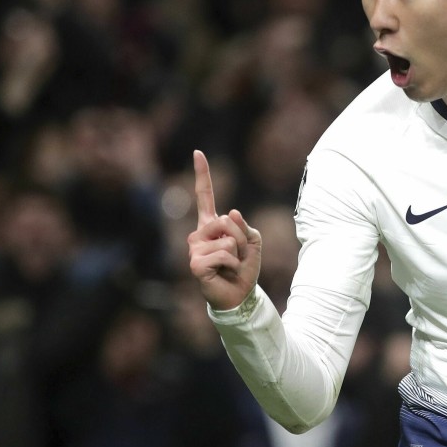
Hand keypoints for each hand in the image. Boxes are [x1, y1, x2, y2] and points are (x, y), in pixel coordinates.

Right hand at [187, 150, 261, 309]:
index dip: (202, 174)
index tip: (197, 152)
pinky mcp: (195, 263)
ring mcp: (194, 248)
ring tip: (231, 265)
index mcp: (211, 225)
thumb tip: (229, 212)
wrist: (239, 295)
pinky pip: (224, 253)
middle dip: (241, 238)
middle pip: (226, 220)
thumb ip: (244, 226)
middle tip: (237, 256)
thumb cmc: (244, 267)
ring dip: (238, 252)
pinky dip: (233, 263)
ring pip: (227, 237)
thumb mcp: (252, 242)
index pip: (205, 196)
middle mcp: (198, 234)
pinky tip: (225, 272)